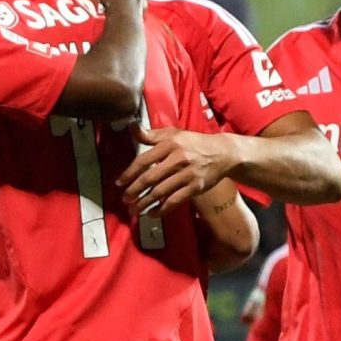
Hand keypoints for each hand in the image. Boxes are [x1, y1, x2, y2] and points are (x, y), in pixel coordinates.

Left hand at [120, 126, 238, 213]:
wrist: (222, 153)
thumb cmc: (193, 143)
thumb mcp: (173, 134)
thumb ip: (151, 134)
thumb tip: (131, 126)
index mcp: (169, 144)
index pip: (144, 160)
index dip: (129, 173)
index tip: (119, 183)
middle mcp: (178, 158)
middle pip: (150, 178)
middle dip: (134, 190)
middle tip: (124, 199)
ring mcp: (187, 174)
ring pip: (160, 192)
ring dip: (144, 203)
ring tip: (134, 210)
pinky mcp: (195, 187)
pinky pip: (175, 201)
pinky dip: (161, 209)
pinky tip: (152, 214)